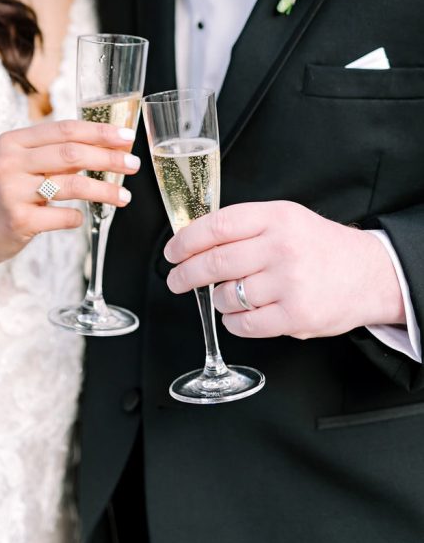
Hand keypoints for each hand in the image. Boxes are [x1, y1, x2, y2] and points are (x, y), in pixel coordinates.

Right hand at [0, 119, 139, 268]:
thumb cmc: (6, 193)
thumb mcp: (22, 164)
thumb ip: (56, 154)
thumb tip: (106, 147)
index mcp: (13, 141)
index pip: (65, 129)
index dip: (99, 131)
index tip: (126, 137)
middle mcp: (10, 162)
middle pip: (71, 153)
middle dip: (108, 158)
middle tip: (133, 164)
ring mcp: (12, 192)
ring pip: (71, 184)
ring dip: (104, 190)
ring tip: (124, 197)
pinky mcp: (18, 220)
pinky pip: (62, 216)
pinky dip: (78, 217)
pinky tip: (82, 217)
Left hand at [163, 201, 405, 339]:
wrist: (370, 274)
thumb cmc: (320, 246)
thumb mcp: (286, 218)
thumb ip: (245, 226)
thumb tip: (193, 240)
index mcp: (276, 218)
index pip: (217, 226)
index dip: (185, 240)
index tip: (171, 252)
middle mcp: (282, 248)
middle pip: (215, 263)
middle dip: (186, 274)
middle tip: (175, 280)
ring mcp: (290, 284)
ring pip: (227, 295)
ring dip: (216, 298)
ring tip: (224, 295)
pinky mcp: (296, 316)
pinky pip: (245, 324)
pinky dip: (232, 322)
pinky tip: (236, 315)